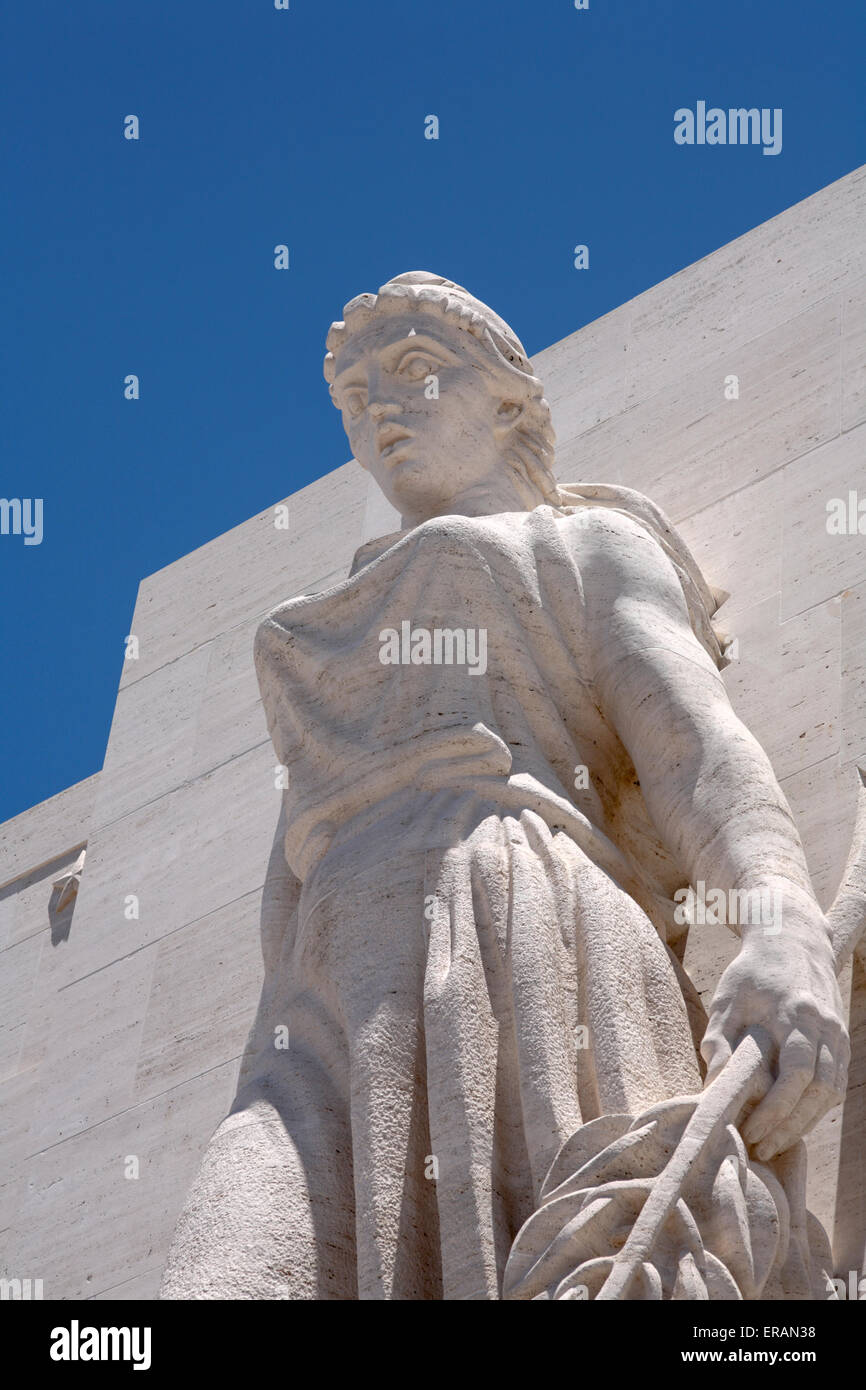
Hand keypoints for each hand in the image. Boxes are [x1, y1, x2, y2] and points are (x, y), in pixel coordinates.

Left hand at [700, 893, 848, 1161]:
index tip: (750, 1130)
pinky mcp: (841, 1039)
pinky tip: (793, 1122)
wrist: (793, 939)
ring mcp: (837, 1033)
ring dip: (804, 1122)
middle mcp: (824, 1025)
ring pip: (831, 1091)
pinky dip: (816, 1107)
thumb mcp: (727, 997)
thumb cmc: (752, 972)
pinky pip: (835, 1083)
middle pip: (817, 1089)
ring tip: (774, 1143)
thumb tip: (714, 1082)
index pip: (795, 1073)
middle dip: (790, 1125)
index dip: (775, 1109)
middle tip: (761, 1148)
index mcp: (796, 1012)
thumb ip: (720, 1038)